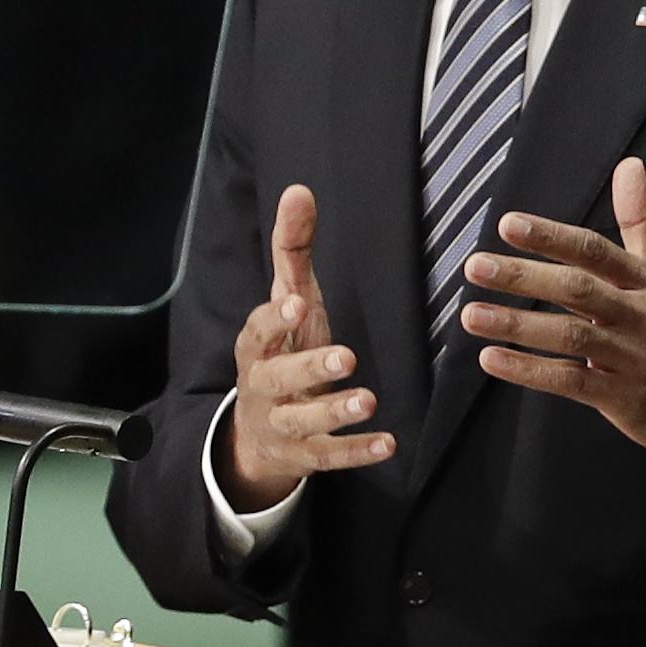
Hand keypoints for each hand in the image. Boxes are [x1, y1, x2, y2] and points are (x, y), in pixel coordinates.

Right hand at [222, 184, 394, 507]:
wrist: (257, 433)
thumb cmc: (282, 351)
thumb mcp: (287, 302)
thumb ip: (293, 249)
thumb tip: (299, 189)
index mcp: (256, 345)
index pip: (259, 330)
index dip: (277, 319)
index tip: (298, 304)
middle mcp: (263, 385)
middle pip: (280, 378)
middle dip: (311, 368)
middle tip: (347, 357)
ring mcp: (283, 423)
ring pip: (304, 422)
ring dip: (335, 413)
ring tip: (368, 400)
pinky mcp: (305, 455)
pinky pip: (330, 457)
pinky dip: (357, 453)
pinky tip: (388, 444)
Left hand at [459, 158, 645, 478]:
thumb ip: (641, 221)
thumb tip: (630, 165)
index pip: (594, 251)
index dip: (552, 237)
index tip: (508, 224)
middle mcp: (642, 315)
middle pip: (578, 289)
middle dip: (524, 276)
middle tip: (476, 266)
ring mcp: (634, 358)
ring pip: (571, 335)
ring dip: (518, 323)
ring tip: (472, 314)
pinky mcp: (625, 399)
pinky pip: (571, 382)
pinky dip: (530, 370)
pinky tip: (493, 359)